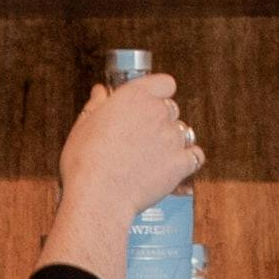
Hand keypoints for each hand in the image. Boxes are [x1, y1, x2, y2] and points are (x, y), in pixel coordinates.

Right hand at [46, 63, 206, 275]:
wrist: (99, 196)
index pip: (164, 83)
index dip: (159, 93)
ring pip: (183, 132)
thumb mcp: (84, 126)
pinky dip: (187, 161)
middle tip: (143, 138)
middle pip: (172, 109)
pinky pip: (195, 156)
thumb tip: (100, 92)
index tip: (150, 103)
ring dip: (173, 141)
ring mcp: (172, 138)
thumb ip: (97, 105)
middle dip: (161, 120)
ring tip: (152, 157)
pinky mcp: (181, 163)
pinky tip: (173, 167)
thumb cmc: (85, 162)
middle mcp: (158, 112)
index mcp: (135, 96)